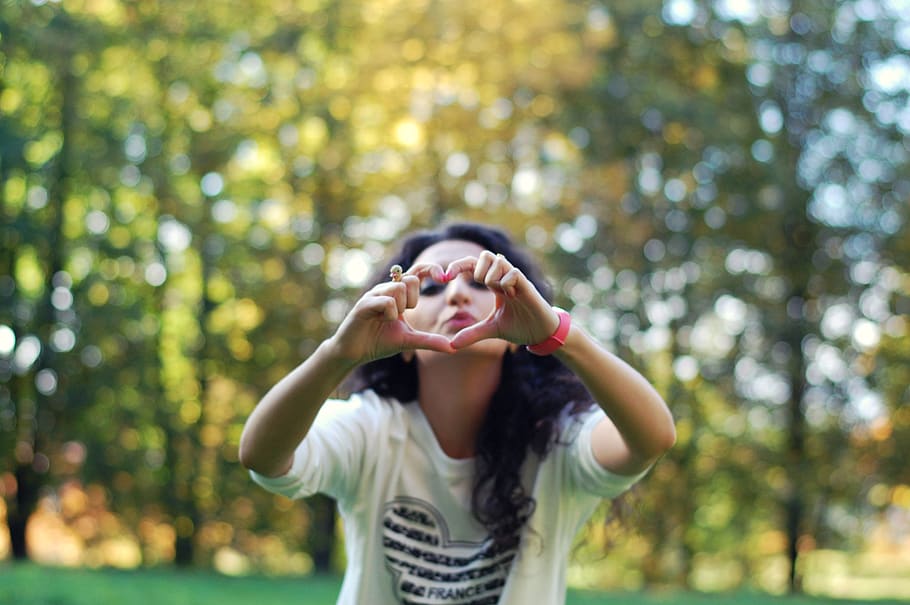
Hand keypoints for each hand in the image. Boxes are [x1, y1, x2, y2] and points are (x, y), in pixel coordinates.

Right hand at [327, 265, 454, 363]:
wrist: (354, 352)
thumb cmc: (379, 342)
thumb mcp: (409, 341)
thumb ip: (430, 341)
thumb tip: (453, 348)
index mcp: (398, 294)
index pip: (417, 272)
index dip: (431, 269)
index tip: (445, 277)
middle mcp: (386, 289)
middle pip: (410, 280)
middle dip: (412, 300)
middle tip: (402, 315)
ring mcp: (374, 294)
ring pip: (398, 288)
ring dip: (399, 309)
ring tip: (388, 320)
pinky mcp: (365, 303)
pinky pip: (387, 301)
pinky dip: (390, 314)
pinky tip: (382, 322)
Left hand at [443, 251, 559, 349]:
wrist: (541, 333)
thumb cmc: (520, 326)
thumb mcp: (491, 330)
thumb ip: (472, 334)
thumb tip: (452, 345)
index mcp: (494, 284)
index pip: (473, 266)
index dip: (458, 266)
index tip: (445, 276)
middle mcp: (504, 278)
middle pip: (484, 256)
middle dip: (477, 270)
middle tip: (483, 287)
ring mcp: (516, 279)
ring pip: (497, 260)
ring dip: (492, 277)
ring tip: (501, 294)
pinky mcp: (527, 285)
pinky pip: (512, 273)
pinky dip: (506, 284)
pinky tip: (511, 296)